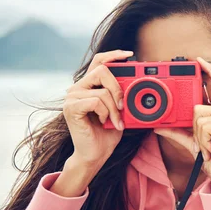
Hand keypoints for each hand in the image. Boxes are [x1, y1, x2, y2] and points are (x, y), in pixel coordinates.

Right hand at [61, 50, 131, 177]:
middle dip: (118, 88)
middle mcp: (78, 87)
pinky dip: (105, 113)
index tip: (130, 55)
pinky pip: (96, 101)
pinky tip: (104, 122)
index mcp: (89, 85)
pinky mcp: (71, 107)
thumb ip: (124, 95)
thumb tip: (139, 83)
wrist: (95, 155)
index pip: (99, 61)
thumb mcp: (121, 110)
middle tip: (123, 105)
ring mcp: (72, 97)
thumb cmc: (107, 133)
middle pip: (102, 70)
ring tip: (115, 121)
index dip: (114, 55)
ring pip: (102, 90)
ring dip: (114, 108)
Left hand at [154, 57, 210, 192]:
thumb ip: (177, 132)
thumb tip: (157, 126)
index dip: (209, 71)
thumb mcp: (192, 143)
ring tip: (210, 148)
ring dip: (199, 137)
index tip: (198, 61)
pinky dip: (203, 141)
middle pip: (199, 106)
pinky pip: (204, 126)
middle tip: (206, 143)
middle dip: (195, 128)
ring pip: (199, 116)